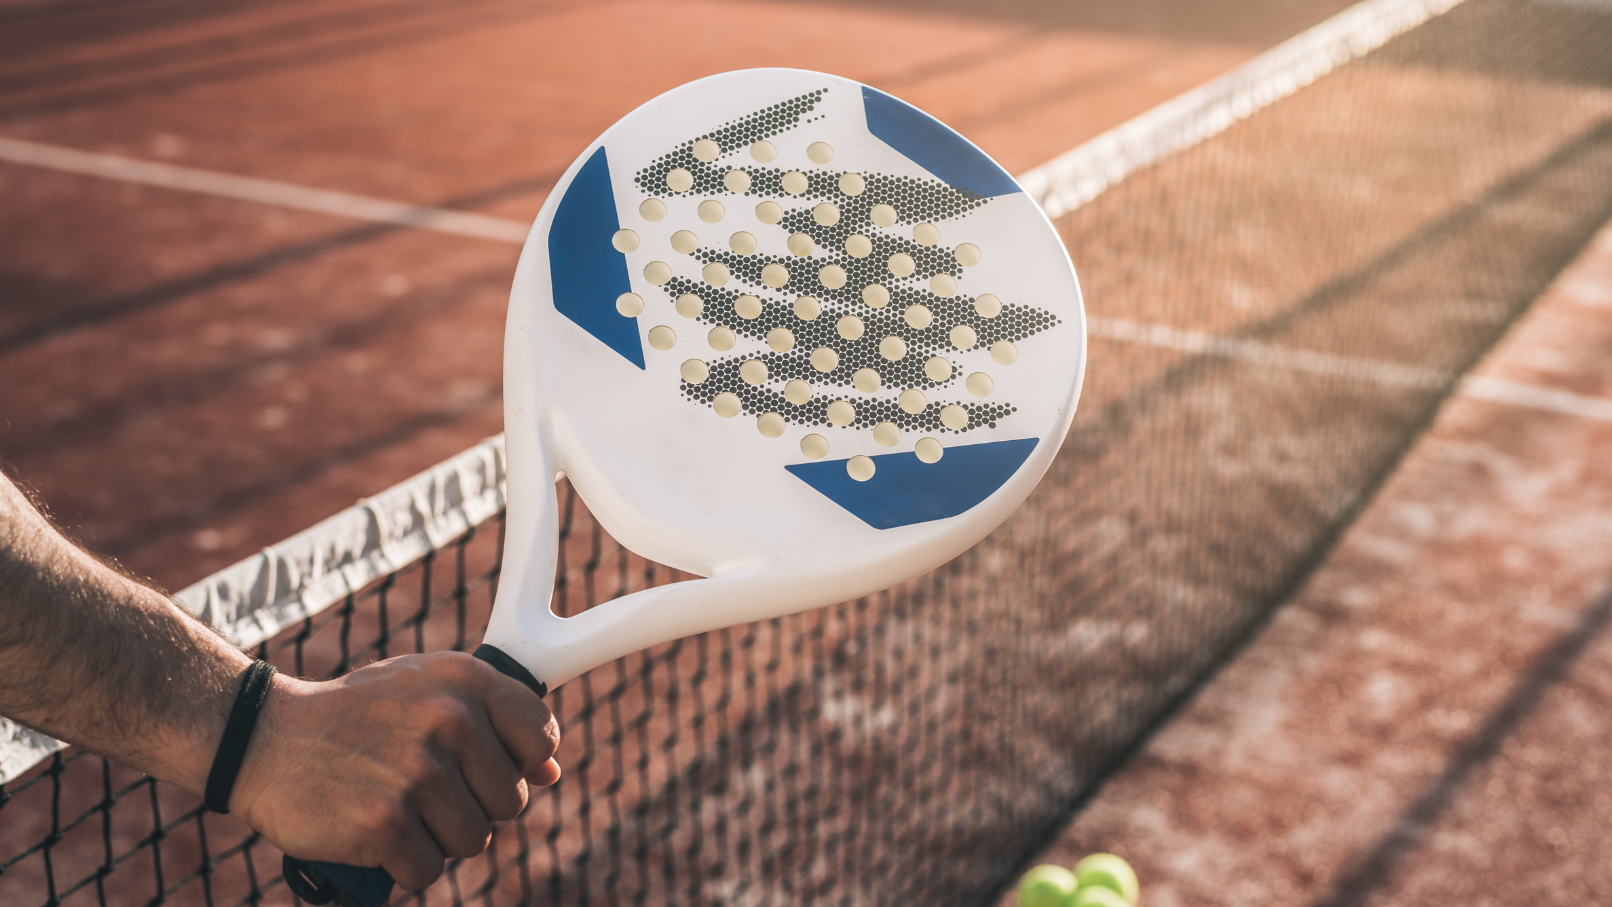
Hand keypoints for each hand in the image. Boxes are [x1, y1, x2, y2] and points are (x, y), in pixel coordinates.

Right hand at [229, 651, 560, 890]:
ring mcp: (418, 773)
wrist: (264, 738)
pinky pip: (429, 871)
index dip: (519, 762)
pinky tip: (374, 833)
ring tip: (396, 806)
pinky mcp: (385, 823)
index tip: (481, 766)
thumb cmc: (356, 716)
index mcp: (467, 679)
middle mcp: (449, 720)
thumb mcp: (426, 691)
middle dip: (471, 807)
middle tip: (420, 787)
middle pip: (510, 802)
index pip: (540, 736)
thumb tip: (551, 772)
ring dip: (437, 839)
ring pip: (474, 842)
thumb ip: (493, 722)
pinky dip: (403, 865)